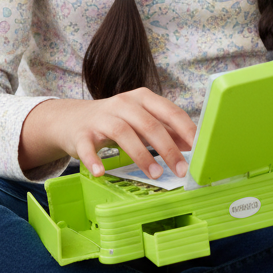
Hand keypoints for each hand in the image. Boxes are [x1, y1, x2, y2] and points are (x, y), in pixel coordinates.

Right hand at [19, 88, 196, 179]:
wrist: (73, 119)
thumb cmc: (115, 120)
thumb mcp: (141, 119)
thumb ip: (165, 129)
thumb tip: (193, 143)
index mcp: (142, 98)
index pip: (169, 111)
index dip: (185, 129)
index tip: (199, 148)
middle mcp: (123, 103)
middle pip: (149, 124)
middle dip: (168, 148)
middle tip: (181, 170)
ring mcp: (101, 118)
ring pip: (123, 133)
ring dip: (141, 155)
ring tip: (156, 174)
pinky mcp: (82, 134)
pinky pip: (87, 147)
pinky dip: (94, 160)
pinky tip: (101, 172)